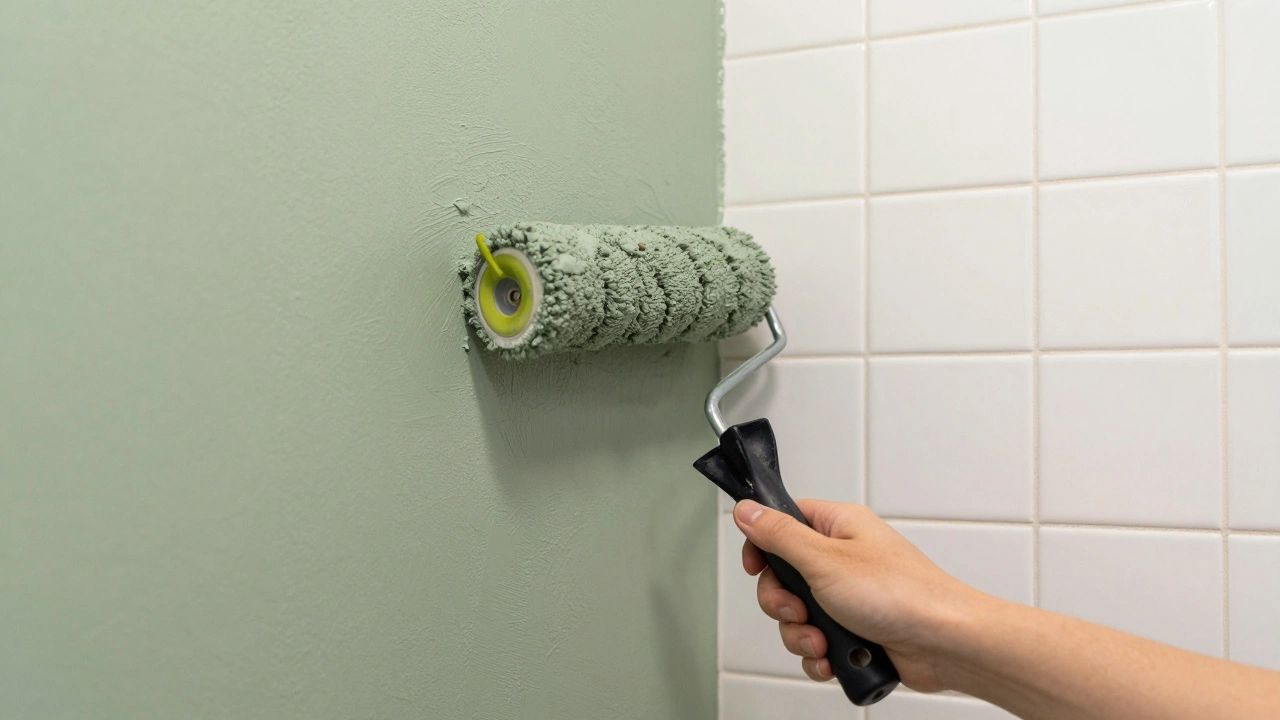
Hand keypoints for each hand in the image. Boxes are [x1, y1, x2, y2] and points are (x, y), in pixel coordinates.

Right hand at [734, 498, 983, 692]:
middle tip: (797, 611)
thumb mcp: (824, 560)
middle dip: (781, 603)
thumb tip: (746, 509)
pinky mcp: (856, 630)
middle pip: (783, 576)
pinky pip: (818, 642)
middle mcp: (843, 559)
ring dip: (800, 635)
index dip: (762, 545)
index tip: (755, 566)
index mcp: (838, 527)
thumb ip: (779, 535)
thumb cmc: (901, 594)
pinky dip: (819, 656)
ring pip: (798, 615)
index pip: (783, 522)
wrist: (945, 644)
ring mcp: (849, 597)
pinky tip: (832, 659)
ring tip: (822, 642)